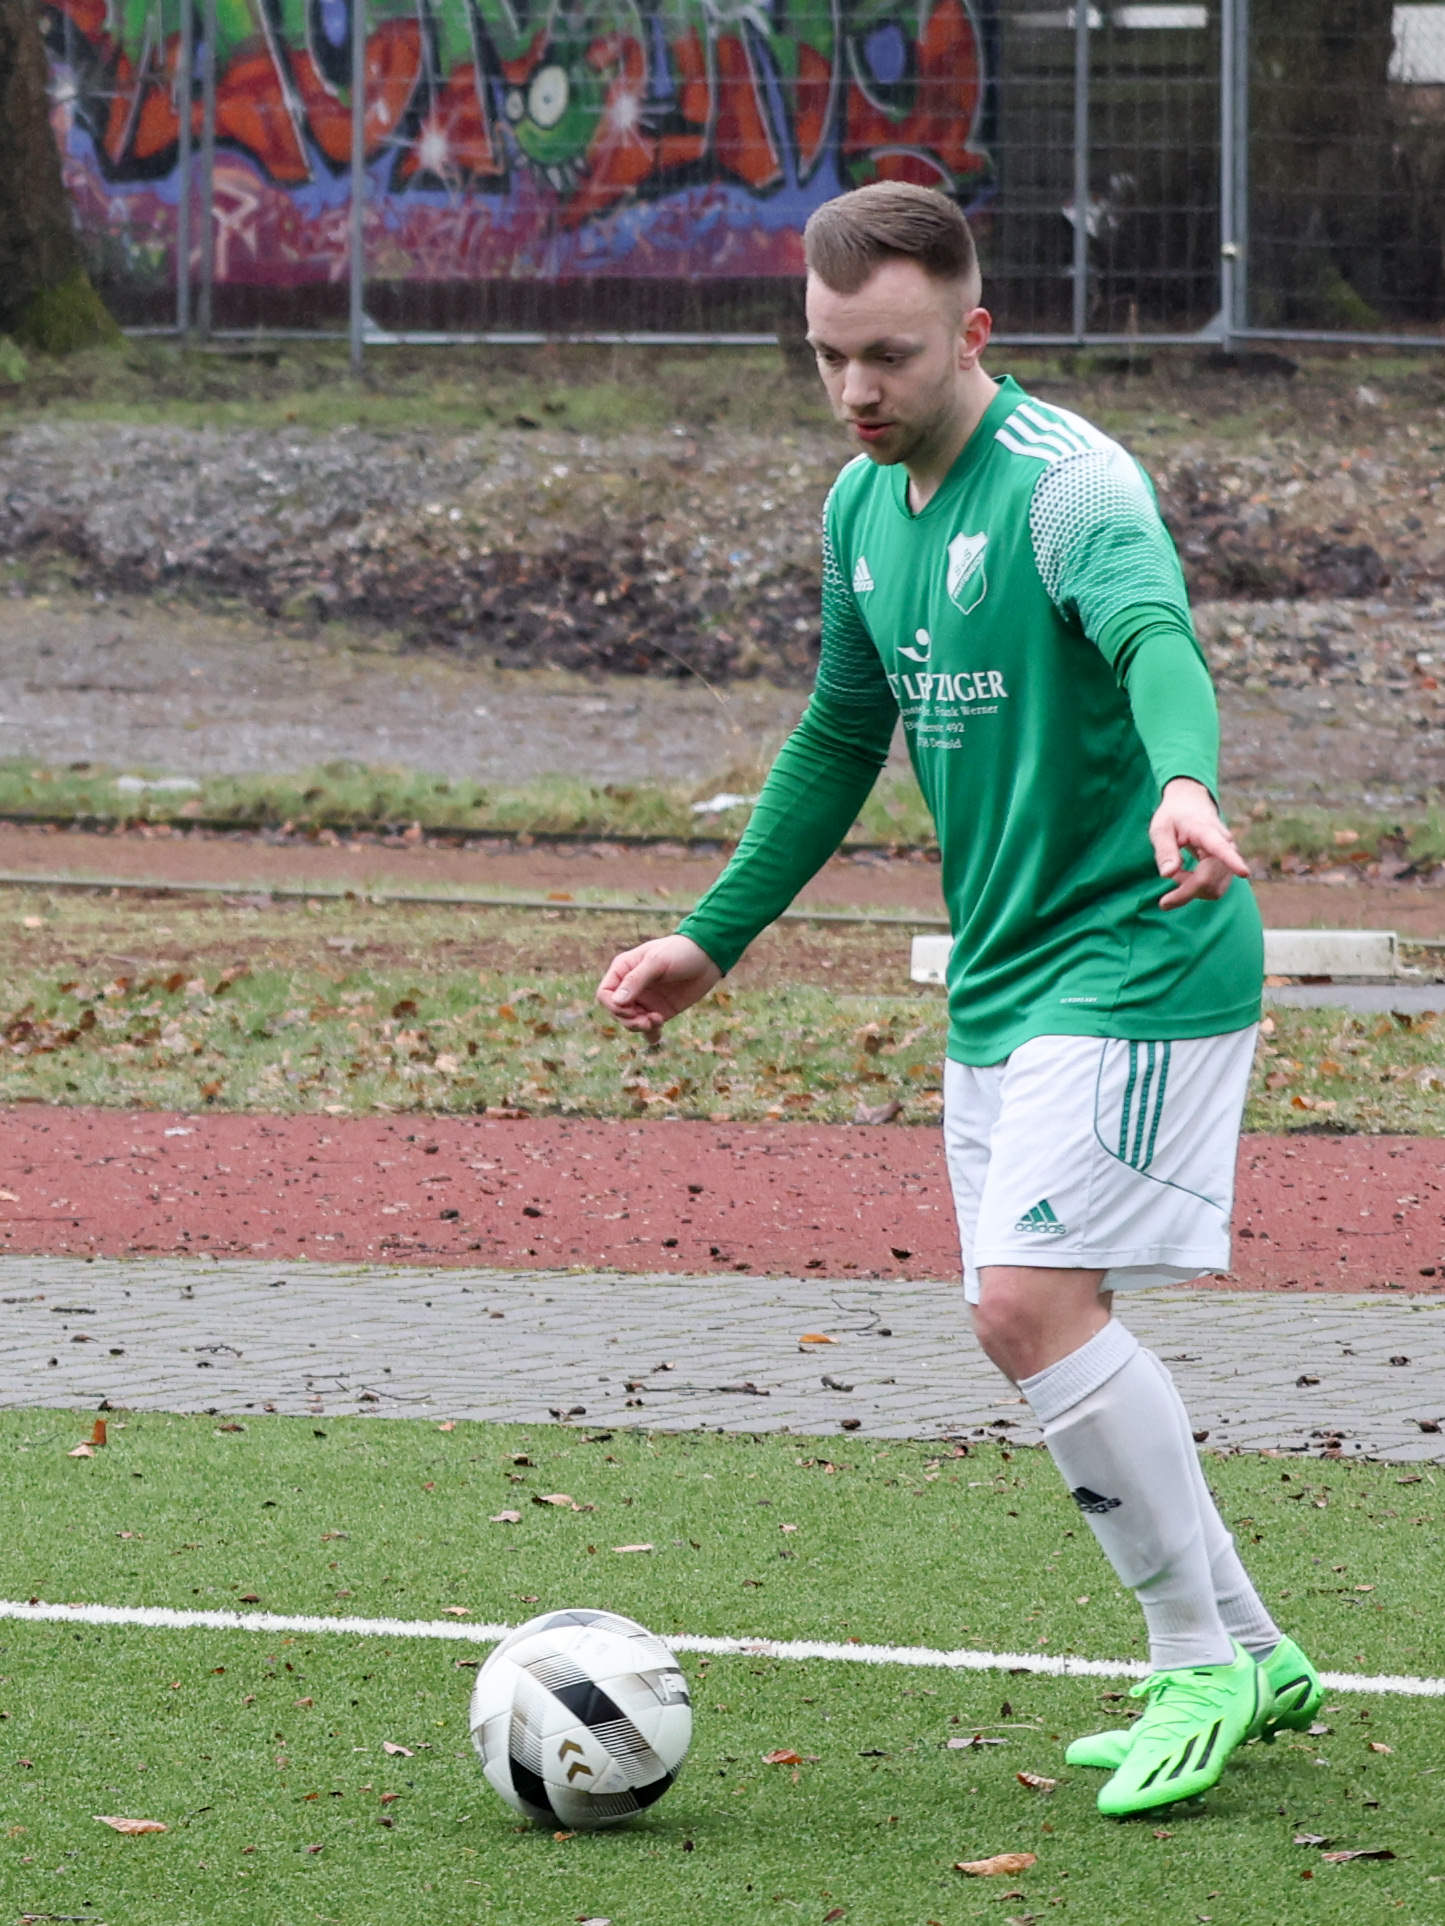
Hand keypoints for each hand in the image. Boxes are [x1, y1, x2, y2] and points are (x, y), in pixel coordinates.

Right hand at [596, 933, 722, 1034]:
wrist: (708, 957)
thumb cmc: (680, 952)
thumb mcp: (657, 962)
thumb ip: (636, 980)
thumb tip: (616, 1002)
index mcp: (623, 970)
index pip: (605, 994)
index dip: (613, 1006)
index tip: (632, 1010)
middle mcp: (631, 987)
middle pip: (616, 1012)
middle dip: (629, 1020)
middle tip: (649, 1020)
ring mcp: (645, 1000)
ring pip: (630, 1022)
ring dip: (640, 1027)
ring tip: (658, 1020)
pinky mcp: (659, 1010)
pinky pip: (648, 1029)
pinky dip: (650, 1035)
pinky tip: (657, 1036)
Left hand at [1149, 777, 1249, 909]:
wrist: (1191, 805)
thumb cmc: (1173, 817)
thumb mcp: (1160, 829)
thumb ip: (1164, 851)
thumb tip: (1168, 874)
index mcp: (1206, 831)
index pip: (1221, 848)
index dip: (1232, 861)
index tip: (1244, 872)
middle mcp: (1225, 844)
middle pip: (1209, 880)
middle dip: (1185, 891)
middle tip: (1164, 885)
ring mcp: (1230, 857)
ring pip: (1214, 889)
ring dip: (1192, 890)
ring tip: (1177, 873)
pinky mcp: (1228, 867)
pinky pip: (1215, 889)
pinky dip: (1198, 890)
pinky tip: (1187, 877)